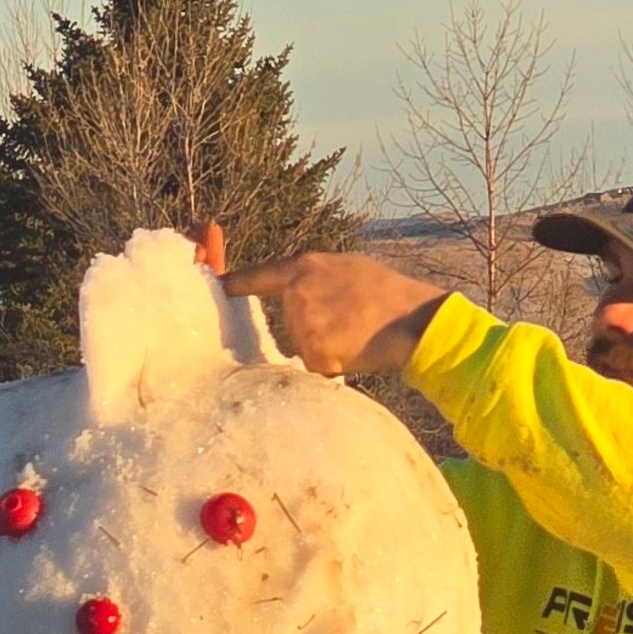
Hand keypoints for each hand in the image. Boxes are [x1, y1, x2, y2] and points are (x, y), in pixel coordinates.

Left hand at [213, 246, 448, 380]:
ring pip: (303, 346)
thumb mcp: (348, 269)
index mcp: (306, 267)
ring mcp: (304, 322)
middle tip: (350, 321)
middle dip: (313, 329)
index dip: (236, 283)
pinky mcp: (313, 351)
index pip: (259, 276)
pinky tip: (354, 349)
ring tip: (355, 333)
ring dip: (324, 348)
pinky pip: (315, 365)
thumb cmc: (388, 293)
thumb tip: (295, 293)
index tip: (218, 287)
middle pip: (289, 322)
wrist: (413, 318)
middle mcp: (298, 292)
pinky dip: (332, 366)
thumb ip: (316, 278)